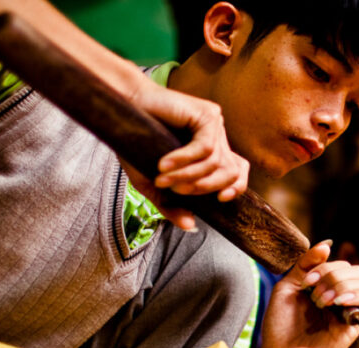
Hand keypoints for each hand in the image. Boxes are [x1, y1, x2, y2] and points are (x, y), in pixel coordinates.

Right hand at [122, 82, 249, 230]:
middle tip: (175, 190)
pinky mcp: (206, 114)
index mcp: (211, 151)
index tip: (222, 199)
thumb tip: (191, 227)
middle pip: (230, 171)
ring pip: (215, 162)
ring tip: (162, 178)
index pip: (238, 171)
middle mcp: (216, 137)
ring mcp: (213, 124)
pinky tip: (164, 164)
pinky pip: (205, 147)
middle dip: (204, 187)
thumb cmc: (135, 144)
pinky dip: (184, 160)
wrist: (120, 110)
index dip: (237, 186)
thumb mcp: (152, 183)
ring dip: (188, 176)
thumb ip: (170, 205)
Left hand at [256, 241, 358, 347]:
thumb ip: (306, 264)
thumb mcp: (288, 286)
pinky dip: (357, 297)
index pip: (341, 264)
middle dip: (335, 275)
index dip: (325, 267)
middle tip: (315, 293)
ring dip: (344, 286)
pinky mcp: (355, 327)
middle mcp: (340, 297)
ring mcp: (349, 311)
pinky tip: (337, 303)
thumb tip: (327, 245)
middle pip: (358, 271)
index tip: (306, 282)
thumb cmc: (279, 323)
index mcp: (326, 286)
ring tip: (322, 301)